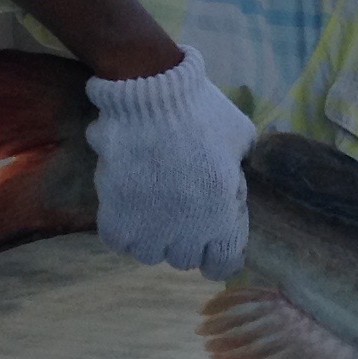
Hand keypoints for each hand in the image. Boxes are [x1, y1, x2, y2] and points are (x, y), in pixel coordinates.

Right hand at [82, 48, 254, 276]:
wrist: (151, 92)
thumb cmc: (202, 111)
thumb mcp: (240, 137)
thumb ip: (242, 166)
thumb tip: (239, 174)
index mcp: (222, 218)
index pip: (223, 266)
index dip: (220, 254)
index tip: (215, 240)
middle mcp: (187, 232)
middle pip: (184, 259)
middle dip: (186, 239)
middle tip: (182, 212)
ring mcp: (149, 227)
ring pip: (149, 254)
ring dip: (152, 237)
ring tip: (152, 211)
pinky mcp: (116, 215)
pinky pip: (118, 241)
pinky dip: (123, 230)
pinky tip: (127, 210)